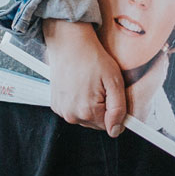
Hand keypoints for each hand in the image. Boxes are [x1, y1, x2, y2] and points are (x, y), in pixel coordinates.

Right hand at [42, 20, 125, 136]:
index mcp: (87, 111)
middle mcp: (71, 115)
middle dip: (102, 108)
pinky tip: (79, 87)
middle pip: (96, 123)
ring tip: (89, 85)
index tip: (111, 93)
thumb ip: (118, 109)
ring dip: (90, 106)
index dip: (114, 111)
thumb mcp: (114, 82)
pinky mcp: (56, 105)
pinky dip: (78, 102)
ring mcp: (62, 111)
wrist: (69, 44)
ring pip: (85, 118)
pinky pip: (74, 111)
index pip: (109, 126)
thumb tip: (115, 131)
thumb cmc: (92, 58)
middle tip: (100, 86)